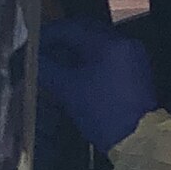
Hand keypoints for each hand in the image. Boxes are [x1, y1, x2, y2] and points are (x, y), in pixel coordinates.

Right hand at [38, 17, 157, 153]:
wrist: (138, 141)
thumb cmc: (103, 113)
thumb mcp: (69, 89)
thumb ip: (47, 68)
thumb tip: (32, 58)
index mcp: (111, 43)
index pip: (72, 28)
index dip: (49, 35)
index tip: (32, 45)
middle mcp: (126, 44)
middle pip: (86, 33)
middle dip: (61, 42)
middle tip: (41, 53)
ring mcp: (134, 58)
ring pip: (96, 46)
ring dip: (74, 53)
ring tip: (54, 65)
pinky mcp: (136, 73)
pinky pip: (108, 58)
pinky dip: (89, 62)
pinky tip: (74, 74)